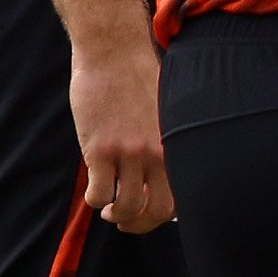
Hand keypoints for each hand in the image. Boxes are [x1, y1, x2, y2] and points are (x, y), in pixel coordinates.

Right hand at [71, 39, 172, 233]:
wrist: (114, 52)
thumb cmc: (141, 77)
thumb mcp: (168, 112)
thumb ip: (168, 142)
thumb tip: (167, 171)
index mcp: (178, 145)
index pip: (183, 197)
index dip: (165, 213)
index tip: (151, 210)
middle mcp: (158, 154)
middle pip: (157, 212)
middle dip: (140, 224)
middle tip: (126, 219)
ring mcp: (129, 153)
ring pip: (125, 208)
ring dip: (115, 214)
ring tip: (108, 207)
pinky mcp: (99, 149)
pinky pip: (98, 193)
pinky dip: (94, 200)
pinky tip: (94, 191)